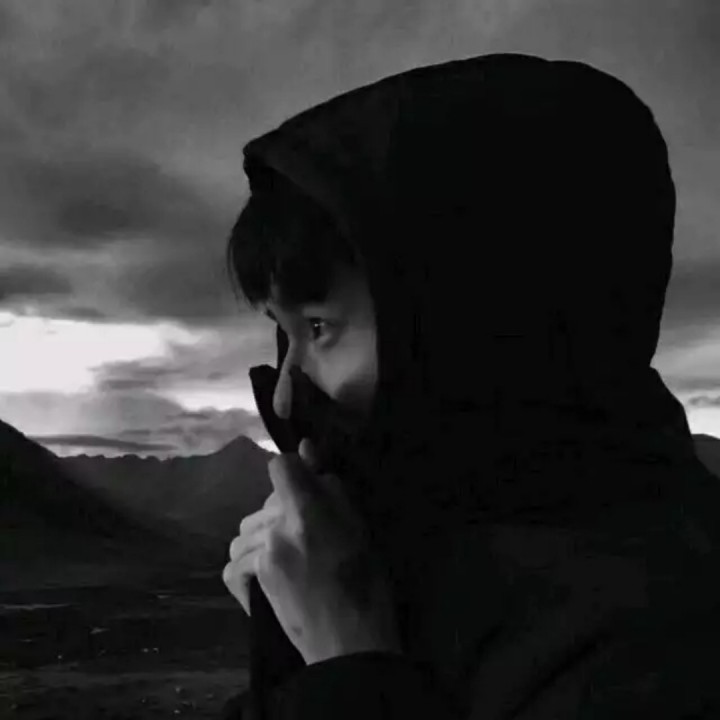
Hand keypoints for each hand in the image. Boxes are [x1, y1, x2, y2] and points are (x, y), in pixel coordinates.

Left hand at [222, 438, 401, 664]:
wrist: (351, 640)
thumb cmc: (366, 580)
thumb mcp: (359, 525)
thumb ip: (330, 486)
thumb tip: (307, 448)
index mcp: (307, 510)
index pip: (280, 467)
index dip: (293, 472)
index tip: (306, 488)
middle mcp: (277, 529)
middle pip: (266, 502)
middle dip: (284, 511)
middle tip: (311, 536)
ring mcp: (262, 557)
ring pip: (245, 532)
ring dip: (262, 538)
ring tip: (287, 556)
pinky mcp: (253, 584)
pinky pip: (232, 564)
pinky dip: (244, 568)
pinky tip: (264, 575)